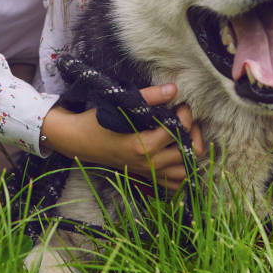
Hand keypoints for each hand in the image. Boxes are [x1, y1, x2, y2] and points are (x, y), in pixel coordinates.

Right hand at [41, 83, 204, 189]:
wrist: (79, 141)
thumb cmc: (98, 121)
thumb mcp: (121, 106)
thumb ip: (149, 97)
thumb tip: (174, 89)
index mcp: (143, 146)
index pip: (179, 131)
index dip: (185, 115)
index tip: (180, 104)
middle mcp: (149, 164)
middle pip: (189, 153)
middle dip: (192, 133)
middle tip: (185, 119)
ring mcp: (148, 173)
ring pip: (186, 172)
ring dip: (190, 154)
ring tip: (184, 136)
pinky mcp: (146, 176)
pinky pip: (174, 184)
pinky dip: (182, 172)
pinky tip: (178, 154)